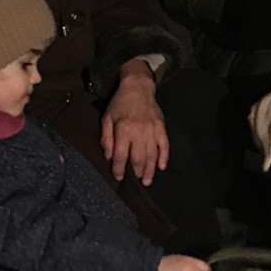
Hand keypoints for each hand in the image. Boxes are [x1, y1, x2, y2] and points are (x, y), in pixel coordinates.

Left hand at [101, 62, 168, 185]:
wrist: (138, 88)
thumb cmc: (120, 104)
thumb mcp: (107, 118)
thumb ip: (106, 138)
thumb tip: (108, 156)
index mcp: (123, 130)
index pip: (121, 155)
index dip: (119, 168)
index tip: (119, 176)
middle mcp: (139, 132)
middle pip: (139, 158)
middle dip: (137, 173)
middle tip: (136, 182)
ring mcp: (152, 130)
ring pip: (152, 155)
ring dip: (150, 170)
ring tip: (147, 181)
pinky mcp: (161, 128)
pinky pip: (164, 146)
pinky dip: (164, 157)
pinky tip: (161, 167)